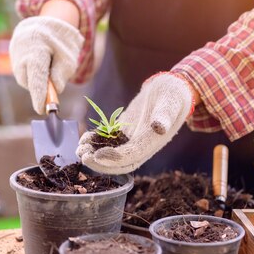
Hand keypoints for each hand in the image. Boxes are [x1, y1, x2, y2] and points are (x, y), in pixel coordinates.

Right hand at [9, 15, 83, 113]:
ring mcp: (14, 56)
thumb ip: (62, 74)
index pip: (36, 77)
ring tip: (47, 65)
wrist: (42, 23)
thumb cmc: (59, 41)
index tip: (42, 110)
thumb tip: (55, 90)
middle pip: (29, 81)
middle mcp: (21, 54)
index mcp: (36, 50)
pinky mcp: (12, 59)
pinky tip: (40, 63)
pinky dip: (32, 74)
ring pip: (25, 79)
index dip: (39, 95)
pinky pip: (23, 74)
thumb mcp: (68, 56)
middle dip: (40, 89)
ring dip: (37, 80)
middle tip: (52, 91)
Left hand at [76, 73, 194, 173]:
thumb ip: (165, 115)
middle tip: (83, 157)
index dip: (114, 159)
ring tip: (79, 148)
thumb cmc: (173, 95)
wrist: (171, 90)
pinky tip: (84, 138)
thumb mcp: (171, 103)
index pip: (131, 156)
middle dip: (100, 163)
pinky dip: (96, 142)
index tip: (97, 155)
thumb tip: (159, 127)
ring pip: (112, 154)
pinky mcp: (125, 131)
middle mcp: (142, 145)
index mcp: (152, 142)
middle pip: (119, 162)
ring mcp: (132, 139)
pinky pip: (109, 141)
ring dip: (95, 154)